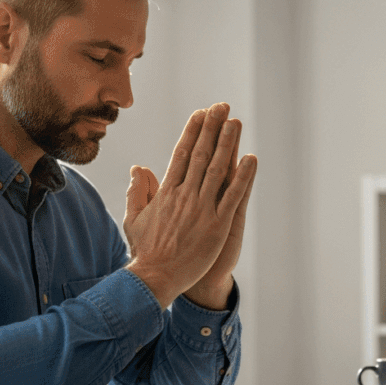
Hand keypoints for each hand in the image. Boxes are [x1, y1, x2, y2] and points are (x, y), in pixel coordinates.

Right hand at [123, 104, 257, 307]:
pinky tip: (251, 159)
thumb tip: (138, 167)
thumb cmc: (145, 251)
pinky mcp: (217, 226)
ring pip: (218, 170)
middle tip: (221, 106)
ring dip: (228, 144)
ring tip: (235, 122)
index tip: (200, 113)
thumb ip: (137, 191)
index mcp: (166, 192)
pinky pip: (233, 196)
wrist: (155, 278)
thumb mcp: (133, 218)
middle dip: (212, 128)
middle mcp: (185, 196)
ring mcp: (202, 210)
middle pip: (201, 155)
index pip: (181, 154)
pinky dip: (243, 177)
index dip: (192, 132)